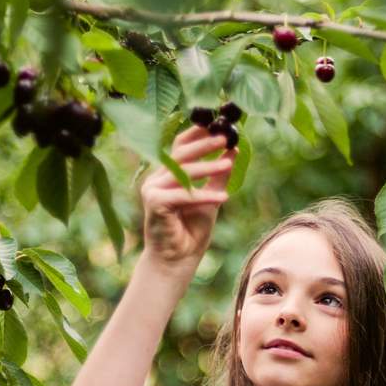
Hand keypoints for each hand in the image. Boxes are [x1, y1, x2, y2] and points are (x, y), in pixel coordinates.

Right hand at [138, 125, 236, 273]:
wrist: (177, 261)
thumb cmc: (191, 231)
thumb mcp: (210, 198)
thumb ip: (218, 176)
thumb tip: (233, 151)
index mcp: (167, 174)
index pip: (180, 146)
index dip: (197, 133)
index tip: (218, 124)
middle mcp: (157, 179)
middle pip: (180, 154)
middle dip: (204, 144)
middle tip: (225, 137)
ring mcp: (152, 190)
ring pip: (183, 173)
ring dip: (208, 168)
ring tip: (228, 163)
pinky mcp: (154, 203)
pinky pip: (184, 196)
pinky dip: (204, 196)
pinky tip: (223, 198)